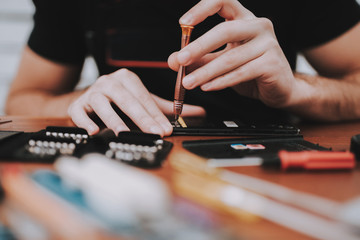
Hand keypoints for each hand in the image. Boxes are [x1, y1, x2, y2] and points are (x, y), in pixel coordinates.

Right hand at [68, 69, 204, 135]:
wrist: (90, 100)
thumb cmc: (121, 102)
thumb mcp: (145, 102)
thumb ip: (169, 108)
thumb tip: (200, 112)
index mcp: (127, 79)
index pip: (144, 98)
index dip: (156, 115)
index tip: (166, 129)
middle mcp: (109, 82)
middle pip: (127, 100)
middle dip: (141, 118)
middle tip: (154, 132)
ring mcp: (92, 92)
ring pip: (102, 104)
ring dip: (114, 119)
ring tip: (123, 132)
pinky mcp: (77, 105)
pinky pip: (79, 112)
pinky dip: (85, 121)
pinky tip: (93, 131)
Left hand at [168, 0, 297, 107]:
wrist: (279, 89)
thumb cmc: (250, 70)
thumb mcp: (220, 62)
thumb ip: (199, 59)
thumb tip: (173, 60)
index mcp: (244, 19)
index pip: (223, 1)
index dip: (202, 9)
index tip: (183, 24)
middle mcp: (258, 26)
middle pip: (224, 30)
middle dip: (199, 46)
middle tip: (180, 60)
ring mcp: (268, 43)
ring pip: (230, 57)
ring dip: (206, 72)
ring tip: (188, 83)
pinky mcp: (272, 63)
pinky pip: (241, 72)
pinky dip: (221, 81)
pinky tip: (207, 87)